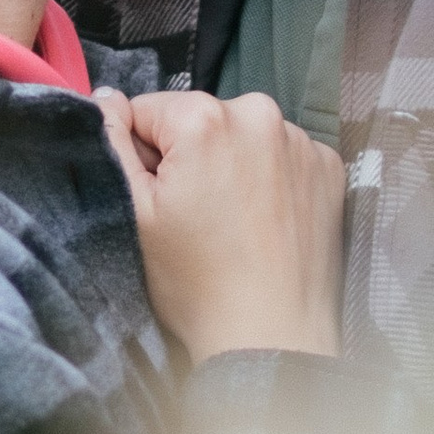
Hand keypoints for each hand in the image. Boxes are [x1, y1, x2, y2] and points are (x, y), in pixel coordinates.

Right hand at [95, 87, 344, 363]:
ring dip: (231, 165)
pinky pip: (282, 156)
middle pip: (199, 120)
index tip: (157, 199)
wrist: (270, 335)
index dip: (140, 155)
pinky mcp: (328, 168)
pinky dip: (270, 178)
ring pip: (242, 137)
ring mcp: (301, 141)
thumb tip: (105, 99)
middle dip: (189, 157)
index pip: (147, 111)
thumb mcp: (135, 213)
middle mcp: (260, 113)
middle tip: (194, 216)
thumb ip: (110, 142)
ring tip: (231, 224)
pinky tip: (262, 221)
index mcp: (205, 118)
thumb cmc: (198, 284)